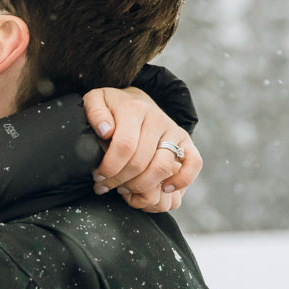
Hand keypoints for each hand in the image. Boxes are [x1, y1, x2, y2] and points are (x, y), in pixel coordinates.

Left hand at [82, 86, 201, 213]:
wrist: (135, 100)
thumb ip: (95, 113)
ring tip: (125, 189)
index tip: (98, 177)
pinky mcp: (185, 141)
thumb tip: (106, 131)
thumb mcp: (95, 101)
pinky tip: (164, 188)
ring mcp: (173, 130)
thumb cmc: (111, 107)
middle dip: (120, 180)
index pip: (124, 146)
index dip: (109, 168)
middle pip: (141, 161)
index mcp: (134, 109)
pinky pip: (194, 162)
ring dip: (142, 186)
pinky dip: (182, 180)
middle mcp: (157, 119)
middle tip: (106, 186)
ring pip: (163, 167)